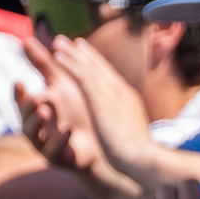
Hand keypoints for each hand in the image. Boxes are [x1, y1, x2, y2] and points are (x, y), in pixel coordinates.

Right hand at [18, 37, 102, 171]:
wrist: (99, 139)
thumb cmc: (77, 109)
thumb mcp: (60, 84)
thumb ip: (43, 64)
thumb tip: (25, 40)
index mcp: (35, 108)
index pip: (21, 100)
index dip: (19, 93)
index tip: (19, 81)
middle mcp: (35, 126)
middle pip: (25, 117)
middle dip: (29, 108)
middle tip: (36, 98)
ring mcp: (44, 143)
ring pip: (33, 135)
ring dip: (38, 123)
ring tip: (45, 111)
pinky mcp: (57, 158)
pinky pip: (54, 151)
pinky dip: (60, 140)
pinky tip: (68, 130)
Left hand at [41, 34, 156, 173]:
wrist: (142, 158)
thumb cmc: (139, 154)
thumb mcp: (133, 133)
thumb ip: (126, 124)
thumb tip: (125, 126)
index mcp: (128, 99)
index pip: (110, 76)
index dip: (98, 63)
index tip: (87, 53)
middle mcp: (120, 91)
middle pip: (100, 66)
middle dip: (84, 53)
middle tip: (70, 40)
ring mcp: (111, 93)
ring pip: (89, 67)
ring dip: (72, 53)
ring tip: (57, 42)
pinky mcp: (100, 99)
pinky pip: (82, 76)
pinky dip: (70, 64)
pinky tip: (57, 57)